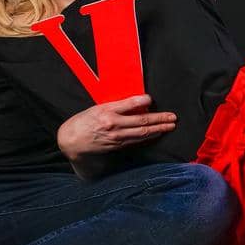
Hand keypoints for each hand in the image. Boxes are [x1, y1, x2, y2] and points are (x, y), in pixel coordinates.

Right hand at [56, 95, 176, 161]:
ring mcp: (117, 137)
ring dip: (158, 129)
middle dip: (159, 119)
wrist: (72, 140)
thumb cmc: (83, 121)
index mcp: (107, 111)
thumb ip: (116, 106)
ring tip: (170, 126)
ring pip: (142, 133)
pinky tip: (156, 134)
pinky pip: (136, 141)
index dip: (142, 101)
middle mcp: (114, 124)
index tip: (151, 99)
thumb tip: (136, 103)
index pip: (129, 104)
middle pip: (142, 121)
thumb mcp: (97, 108)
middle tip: (173, 117)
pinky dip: (148, 137)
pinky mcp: (117, 145)